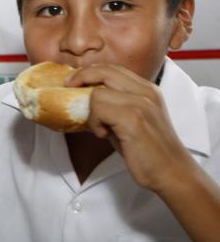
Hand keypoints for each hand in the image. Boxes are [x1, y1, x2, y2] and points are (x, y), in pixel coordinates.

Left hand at [67, 64, 194, 192]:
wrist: (172, 172)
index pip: (113, 68)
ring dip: (92, 111)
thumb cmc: (149, 151)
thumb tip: (84, 100)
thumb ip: (113, 107)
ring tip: (100, 128)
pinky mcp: (134, 119)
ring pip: (98, 91)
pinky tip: (104, 135)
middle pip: (104, 71)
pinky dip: (95, 122)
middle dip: (81, 78)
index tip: (74, 83)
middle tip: (70, 89)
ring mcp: (141, 104)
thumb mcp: (131, 121)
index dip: (90, 72)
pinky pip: (99, 109)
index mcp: (147, 90)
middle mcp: (146, 92)